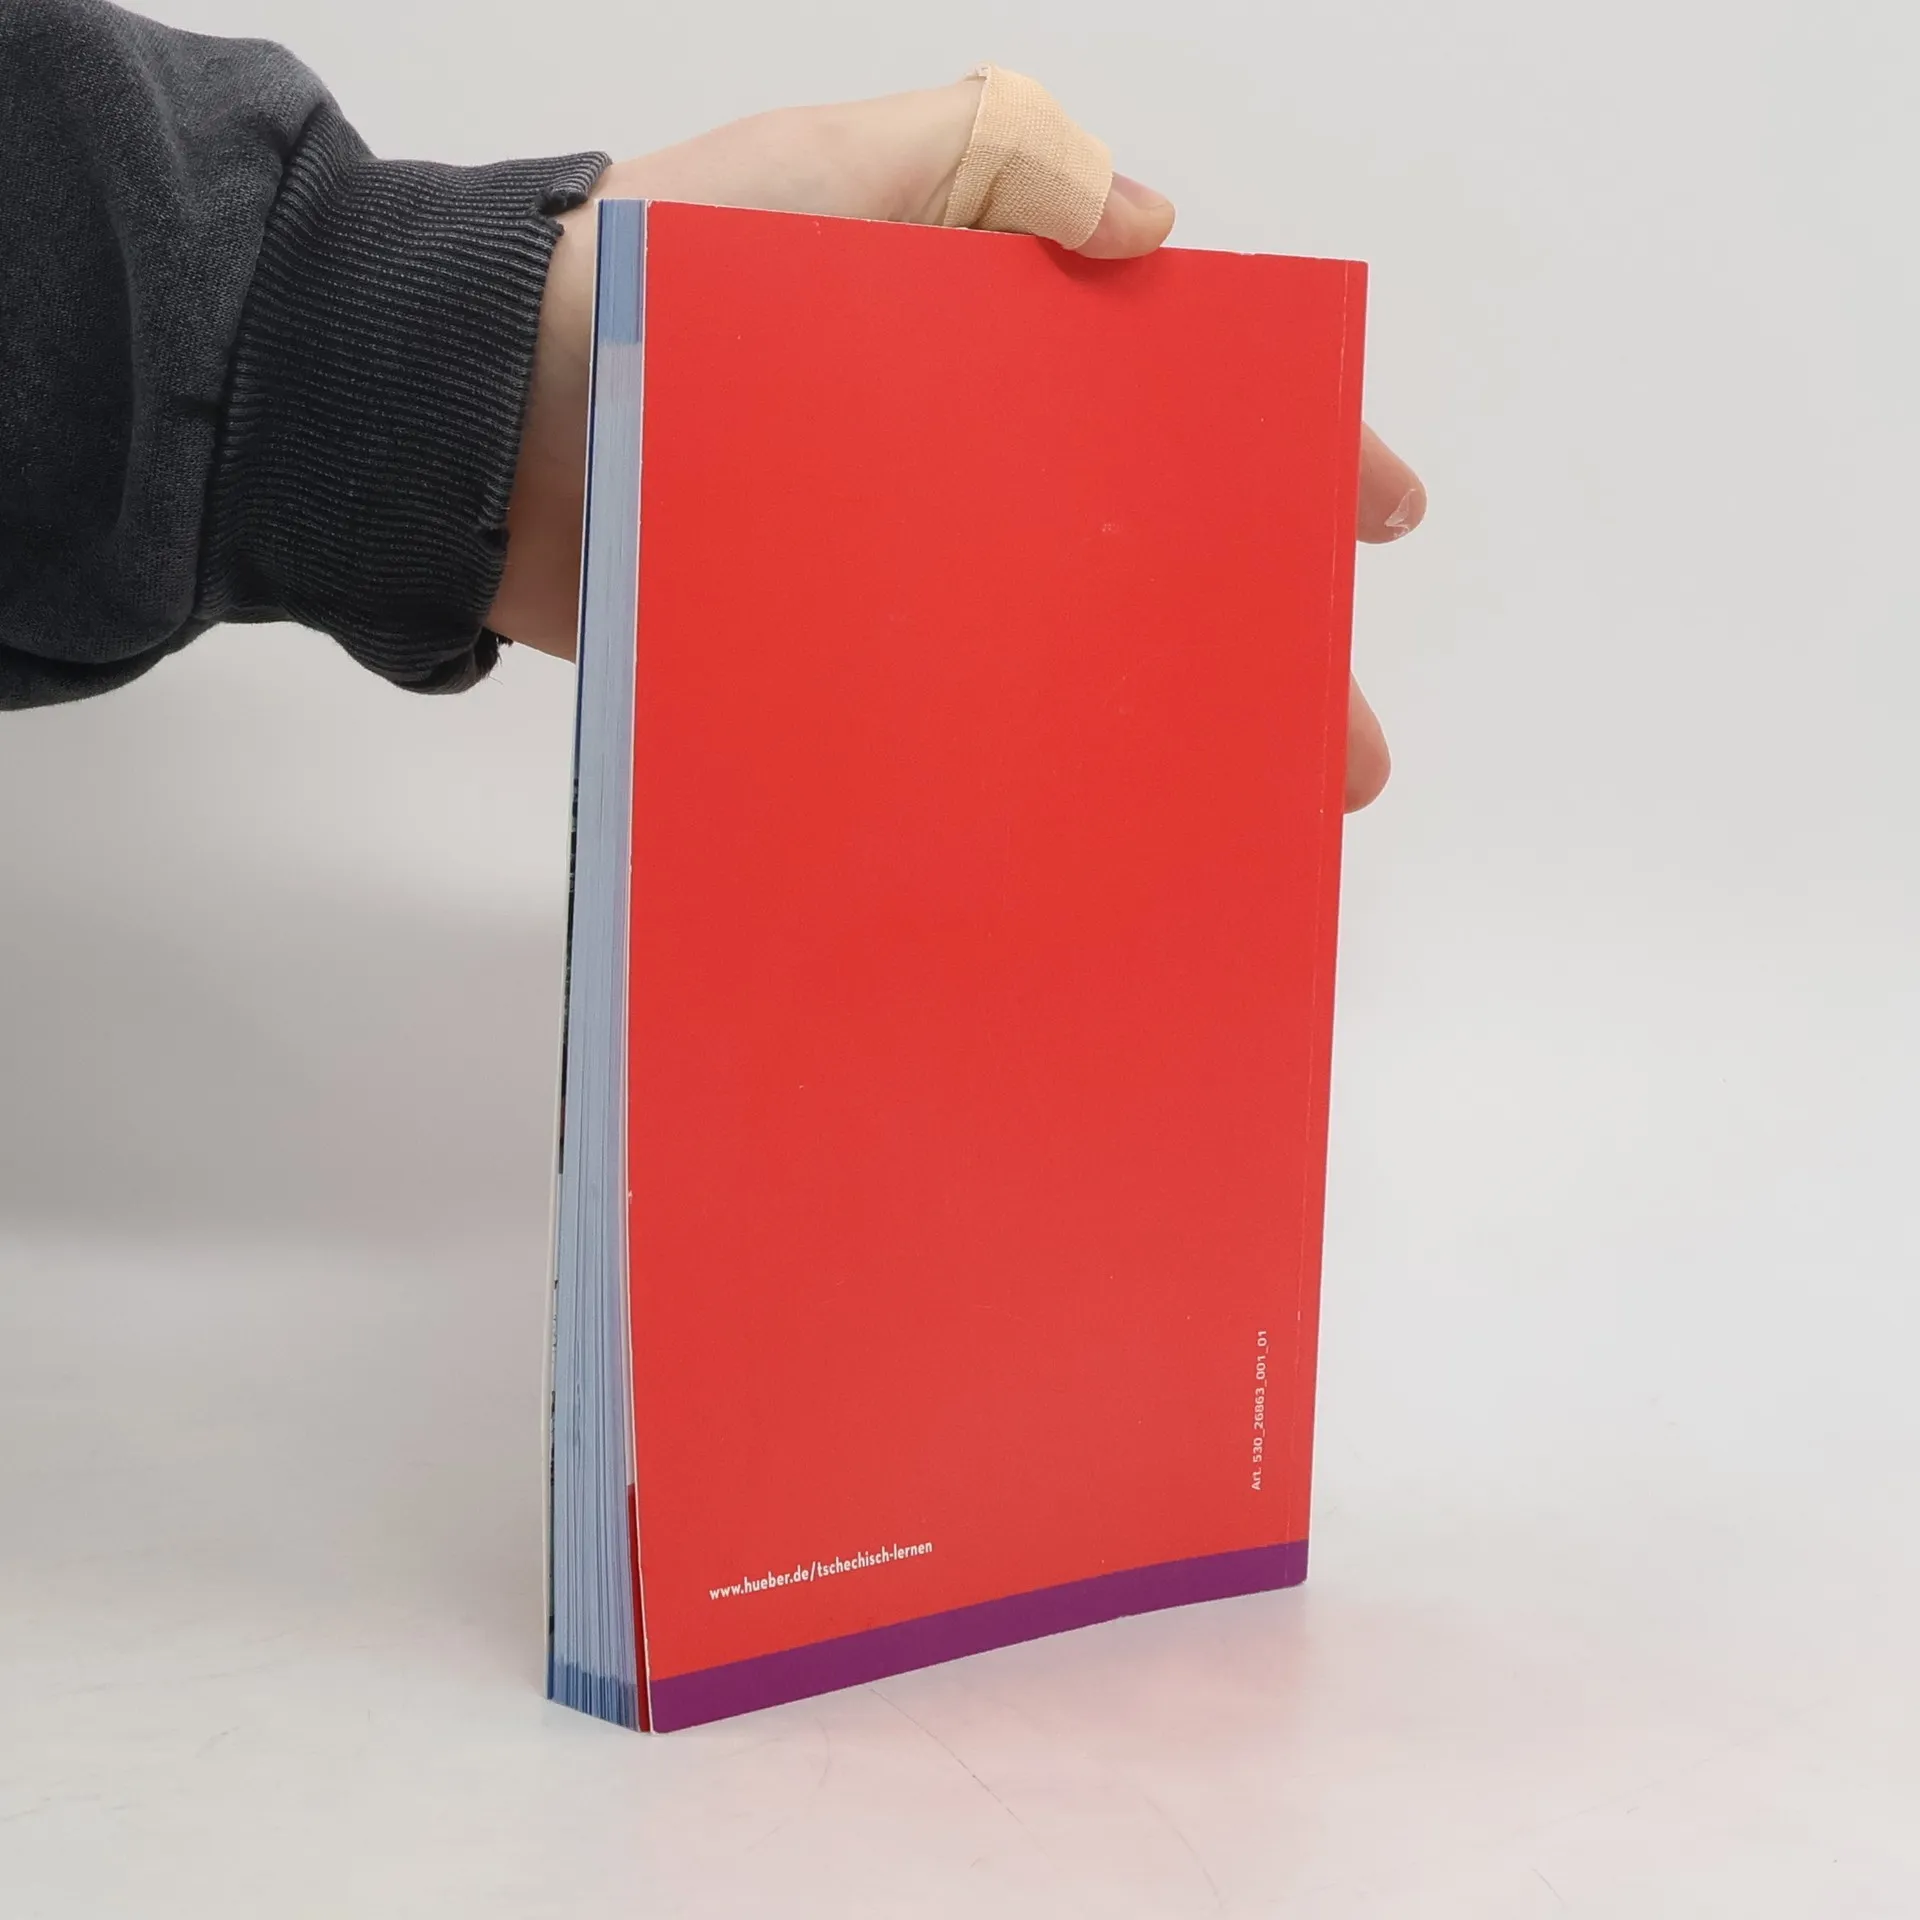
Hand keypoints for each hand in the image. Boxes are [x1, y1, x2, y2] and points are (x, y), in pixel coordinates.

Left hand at [487, 76, 1423, 810]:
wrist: (485, 421)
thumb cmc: (656, 269)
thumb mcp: (835, 170)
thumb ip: (994, 161)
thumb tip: (1154, 228)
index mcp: (988, 351)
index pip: (1173, 404)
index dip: (1279, 454)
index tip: (1371, 511)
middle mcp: (963, 476)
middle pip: (1140, 560)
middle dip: (1243, 643)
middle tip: (1328, 738)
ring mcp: (903, 582)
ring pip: (1061, 661)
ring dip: (1150, 734)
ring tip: (1232, 812)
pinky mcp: (828, 666)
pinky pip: (951, 719)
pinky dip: (1019, 768)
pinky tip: (1080, 828)